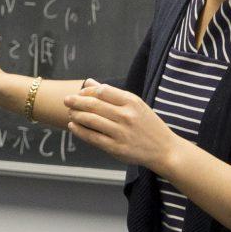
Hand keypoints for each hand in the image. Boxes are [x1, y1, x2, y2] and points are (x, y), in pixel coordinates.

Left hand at [65, 80, 179, 171]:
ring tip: (70, 113)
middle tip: (66, 100)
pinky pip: (92, 137)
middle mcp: (126, 116)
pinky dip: (79, 131)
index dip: (87, 91)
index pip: (102, 90)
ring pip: (91, 120)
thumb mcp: (135, 105)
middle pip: (94, 105)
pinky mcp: (116, 148)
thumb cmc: (147, 125)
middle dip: (76, 101)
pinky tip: (73, 126)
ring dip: (76, 115)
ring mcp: (121, 133)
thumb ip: (112, 94)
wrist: (164, 150)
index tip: (80, 92)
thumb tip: (90, 82)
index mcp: (132, 102)